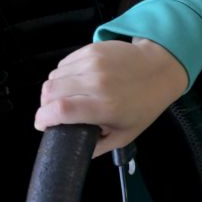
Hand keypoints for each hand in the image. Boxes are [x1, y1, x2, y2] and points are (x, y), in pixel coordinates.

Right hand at [34, 38, 187, 156]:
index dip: (43, 119)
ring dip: (52, 90)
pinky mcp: (91, 50)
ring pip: (53, 76)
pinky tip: (73, 83)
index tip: (42, 125)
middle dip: (44, 106)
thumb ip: (98, 146)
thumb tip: (73, 151)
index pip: (60, 110)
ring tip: (63, 98)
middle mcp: (96, 83)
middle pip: (50, 92)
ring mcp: (92, 63)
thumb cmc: (144, 106)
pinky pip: (63, 64)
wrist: (159, 69)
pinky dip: (62, 76)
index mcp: (105, 106)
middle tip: (52, 113)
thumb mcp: (125, 135)